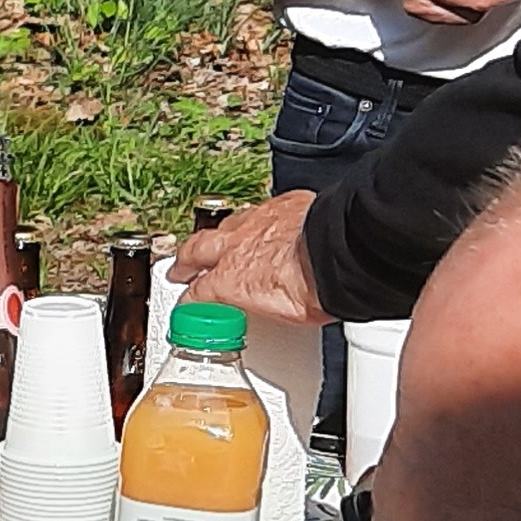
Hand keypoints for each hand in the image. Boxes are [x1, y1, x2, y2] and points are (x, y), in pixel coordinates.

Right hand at [170, 192, 329, 326]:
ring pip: (226, 225)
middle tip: (180, 269)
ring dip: (219, 236)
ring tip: (217, 242)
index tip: (187, 304)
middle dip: (185, 262)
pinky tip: (262, 222)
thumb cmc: (315, 287)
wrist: (340, 256)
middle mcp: (235, 246)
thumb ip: (263, 307)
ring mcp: (256, 222)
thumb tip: (268, 310)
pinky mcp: (281, 205)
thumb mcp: (282, 315)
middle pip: (196, 251)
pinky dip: (257, 219)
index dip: (190, 300)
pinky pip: (261, 209)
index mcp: (230, 279)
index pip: (198, 291)